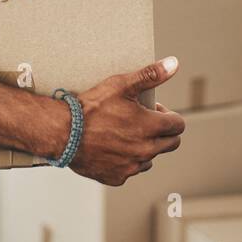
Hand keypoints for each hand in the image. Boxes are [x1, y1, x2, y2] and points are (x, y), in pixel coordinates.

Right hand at [65, 57, 185, 185]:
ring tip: (124, 133)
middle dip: (162, 131)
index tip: (152, 109)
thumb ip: (150, 75)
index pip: (178, 125)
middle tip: (141, 120)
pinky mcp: (117, 177)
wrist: (63, 132)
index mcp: (151, 127)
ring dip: (145, 147)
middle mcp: (146, 150)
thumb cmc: (92, 107)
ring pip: (151, 158)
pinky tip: (111, 147)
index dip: (168, 115)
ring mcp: (132, 166)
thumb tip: (174, 63)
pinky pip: (131, 169)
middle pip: (171, 143)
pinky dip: (126, 160)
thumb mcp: (121, 85)